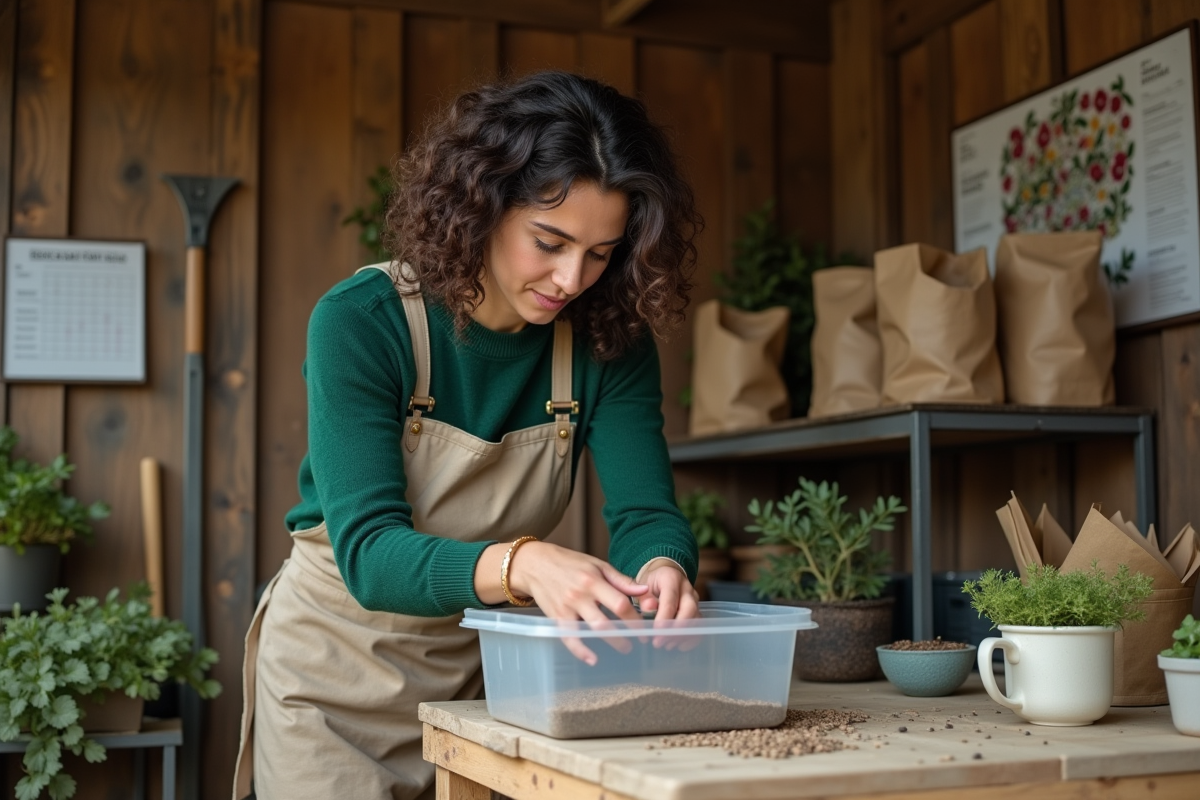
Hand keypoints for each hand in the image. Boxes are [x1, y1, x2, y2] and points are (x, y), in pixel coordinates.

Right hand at [505, 542, 648, 664]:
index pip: (620, 603)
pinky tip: (593, 659)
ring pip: (590, 630)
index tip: (644, 626)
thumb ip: (621, 580)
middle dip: (625, 635)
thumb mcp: (597, 565)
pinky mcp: (556, 618)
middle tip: (638, 641)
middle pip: (606, 621)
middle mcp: (580, 595)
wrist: (536, 564)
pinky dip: (580, 651)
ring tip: (624, 648)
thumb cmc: (570, 563)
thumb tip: (645, 590)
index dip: (635, 618)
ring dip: (611, 642)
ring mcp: (566, 608)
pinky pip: (569, 638)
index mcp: (593, 580)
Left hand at [637, 564, 699, 648]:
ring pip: (696, 619)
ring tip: (666, 645)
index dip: (664, 617)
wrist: (663, 576)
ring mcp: (695, 599)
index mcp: (671, 578)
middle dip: (675, 629)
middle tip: (659, 642)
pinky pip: (700, 625)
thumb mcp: (642, 586)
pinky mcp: (698, 610)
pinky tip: (679, 646)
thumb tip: (648, 609)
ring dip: (682, 635)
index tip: (656, 631)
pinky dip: (692, 638)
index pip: (671, 599)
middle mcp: (687, 588)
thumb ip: (644, 597)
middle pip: (689, 609)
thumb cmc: (651, 583)